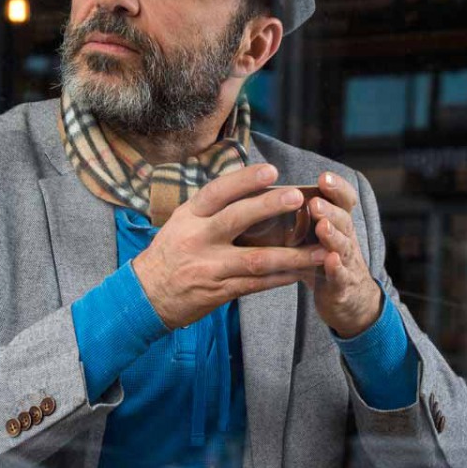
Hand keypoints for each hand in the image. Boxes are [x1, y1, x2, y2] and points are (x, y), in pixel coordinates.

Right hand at [132, 164, 325, 328]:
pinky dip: (281, 278)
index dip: (244, 180)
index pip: (217, 191)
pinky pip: (257, 284)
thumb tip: (250, 185)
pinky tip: (301, 272)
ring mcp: (210, 267)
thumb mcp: (182, 222)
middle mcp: (198, 238)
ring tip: (320, 249)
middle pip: (236, 219)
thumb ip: (212, 207)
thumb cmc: (170, 253)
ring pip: (256, 259)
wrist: (146, 296)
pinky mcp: (220, 291)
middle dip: (269, 208)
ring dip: (291, 255)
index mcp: (189, 216)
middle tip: (298, 199)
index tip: (271, 171)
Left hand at [307, 172, 382, 337]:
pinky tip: (330, 260)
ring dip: (333, 235)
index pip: (344, 201)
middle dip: (329, 210)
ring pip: (344, 246)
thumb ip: (296, 219)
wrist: (350, 300)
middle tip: (315, 202)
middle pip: (343, 220)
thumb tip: (257, 198)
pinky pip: (341, 276)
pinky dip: (336, 268)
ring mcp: (347, 263)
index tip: (323, 177)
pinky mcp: (343, 286)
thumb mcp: (313, 237)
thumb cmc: (323, 262)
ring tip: (322, 226)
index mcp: (338, 224)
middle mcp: (346, 239)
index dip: (337, 188)